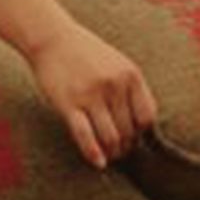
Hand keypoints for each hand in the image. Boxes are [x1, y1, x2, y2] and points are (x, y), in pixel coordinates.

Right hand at [27, 23, 157, 168]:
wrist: (52, 37)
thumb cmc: (85, 53)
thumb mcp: (117, 63)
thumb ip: (131, 89)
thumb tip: (144, 125)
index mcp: (130, 74)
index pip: (147, 117)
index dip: (142, 133)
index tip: (134, 137)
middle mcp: (114, 85)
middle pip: (129, 131)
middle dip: (126, 145)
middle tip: (119, 151)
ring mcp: (91, 94)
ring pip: (111, 138)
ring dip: (112, 152)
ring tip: (109, 155)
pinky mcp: (69, 103)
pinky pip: (85, 136)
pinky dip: (93, 153)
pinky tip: (98, 162)